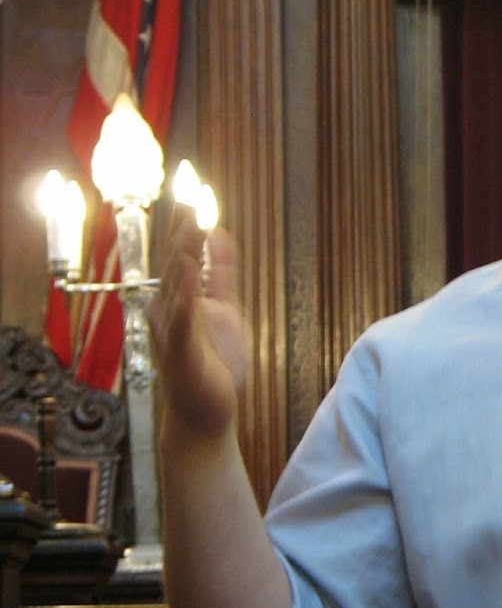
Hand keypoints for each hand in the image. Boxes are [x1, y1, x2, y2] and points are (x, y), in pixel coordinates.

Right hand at [147, 203, 249, 441]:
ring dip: (183, 256)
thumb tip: (221, 235)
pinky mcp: (183, 352)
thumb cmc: (212, 363)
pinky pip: (183, 320)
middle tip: (187, 200)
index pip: (181, 255)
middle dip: (181, 232)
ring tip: (190, 226)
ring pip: (176, 287)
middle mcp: (169, 310)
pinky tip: (190, 274)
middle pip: (174, 264)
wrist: (206, 413)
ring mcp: (173, 330)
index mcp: (179, 298)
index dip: (185, 225)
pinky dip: (185, 296)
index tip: (191, 194)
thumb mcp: (226, 310)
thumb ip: (223, 274)